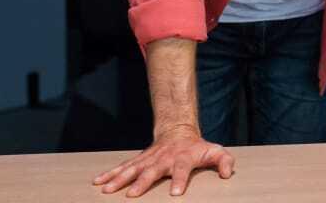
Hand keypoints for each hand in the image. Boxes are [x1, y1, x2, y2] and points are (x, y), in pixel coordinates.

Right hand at [93, 125, 234, 196]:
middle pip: (152, 170)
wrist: (178, 131)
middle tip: (132, 195)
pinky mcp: (139, 161)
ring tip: (107, 190)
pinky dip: (110, 174)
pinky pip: (123, 167)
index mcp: (182, 158)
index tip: (175, 193)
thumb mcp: (215, 151)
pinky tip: (98, 182)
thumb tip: (228, 173)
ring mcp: (149, 159)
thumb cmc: (197, 147)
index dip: (179, 180)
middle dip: (142, 182)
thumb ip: (224, 161)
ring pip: (132, 168)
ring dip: (119, 179)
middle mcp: (163, 159)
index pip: (181, 169)